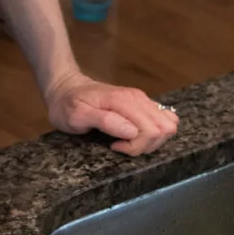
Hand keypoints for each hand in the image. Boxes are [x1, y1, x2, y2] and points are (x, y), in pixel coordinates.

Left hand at [46, 72, 178, 156]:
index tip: (114, 146)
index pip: (151, 130)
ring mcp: (142, 100)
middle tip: (122, 146)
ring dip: (152, 141)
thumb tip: (132, 132)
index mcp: (124, 101)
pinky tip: (134, 135)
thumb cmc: (68, 104)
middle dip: (146, 145)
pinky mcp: (142, 104)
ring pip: (168, 125)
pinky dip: (154, 134)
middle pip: (164, 129)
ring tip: (128, 142)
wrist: (65, 87)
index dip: (135, 146)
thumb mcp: (77, 115)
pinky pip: (162, 120)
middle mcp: (138, 98)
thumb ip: (105, 121)